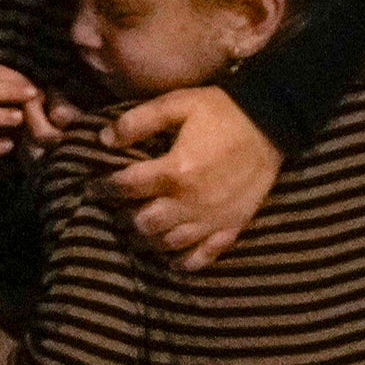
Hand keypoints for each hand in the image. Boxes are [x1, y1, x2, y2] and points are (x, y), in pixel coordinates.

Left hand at [105, 86, 282, 267]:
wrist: (272, 123)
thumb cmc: (221, 111)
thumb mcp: (178, 104)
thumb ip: (139, 121)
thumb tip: (105, 139)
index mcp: (176, 170)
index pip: (127, 187)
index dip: (103, 188)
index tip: (92, 187)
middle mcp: (191, 201)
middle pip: (145, 223)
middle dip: (125, 217)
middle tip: (118, 209)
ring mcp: (213, 218)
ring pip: (169, 244)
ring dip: (149, 239)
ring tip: (140, 229)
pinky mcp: (232, 226)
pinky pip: (204, 255)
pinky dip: (184, 261)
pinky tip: (171, 258)